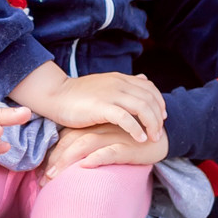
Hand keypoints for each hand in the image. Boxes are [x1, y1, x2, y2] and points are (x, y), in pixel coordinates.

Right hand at [13, 65, 165, 142]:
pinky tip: (139, 139)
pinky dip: (136, 129)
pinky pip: (125, 118)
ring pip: (142, 108)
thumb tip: (142, 79)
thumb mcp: (105, 84)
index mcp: (119, 79)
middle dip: (158, 117)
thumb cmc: (79, 94)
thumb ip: (124, 84)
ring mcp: (110, 94)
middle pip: (150, 99)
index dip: (160, 102)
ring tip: (152, 138)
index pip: (149, 87)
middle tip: (159, 133)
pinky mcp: (100, 107)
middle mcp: (118, 84)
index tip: (161, 117)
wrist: (56, 95)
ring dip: (151, 124)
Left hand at [41, 122, 166, 176]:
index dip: (52, 154)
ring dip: (67, 161)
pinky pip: (111, 151)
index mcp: (93, 126)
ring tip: (54, 177)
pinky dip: (97, 157)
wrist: (161, 135)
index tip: (39, 173)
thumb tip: (71, 164)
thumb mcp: (107, 139)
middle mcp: (100, 130)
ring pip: (85, 145)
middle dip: (54, 161)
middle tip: (42, 181)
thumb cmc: (129, 140)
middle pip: (71, 142)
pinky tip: (85, 165)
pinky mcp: (128, 147)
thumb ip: (89, 144)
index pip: (66, 137)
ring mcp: (114, 137)